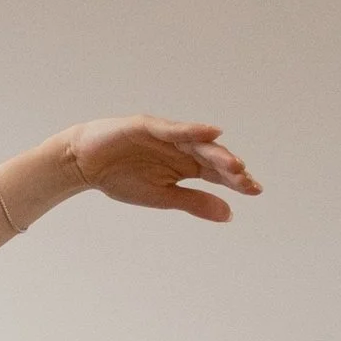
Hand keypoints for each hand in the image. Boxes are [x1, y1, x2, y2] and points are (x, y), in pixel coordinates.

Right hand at [60, 116, 258, 220]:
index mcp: (185, 167)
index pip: (216, 174)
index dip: (236, 181)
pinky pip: (175, 129)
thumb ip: (194, 202)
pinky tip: (212, 133)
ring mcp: (167, 136)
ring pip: (199, 144)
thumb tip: (229, 214)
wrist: (84, 163)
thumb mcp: (162, 197)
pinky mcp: (149, 126)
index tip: (255, 191)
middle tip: (248, 182)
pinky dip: (193, 130)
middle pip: (213, 159)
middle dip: (231, 170)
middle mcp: (182, 149)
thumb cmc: (120, 178)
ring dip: (217, 154)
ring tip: (235, 166)